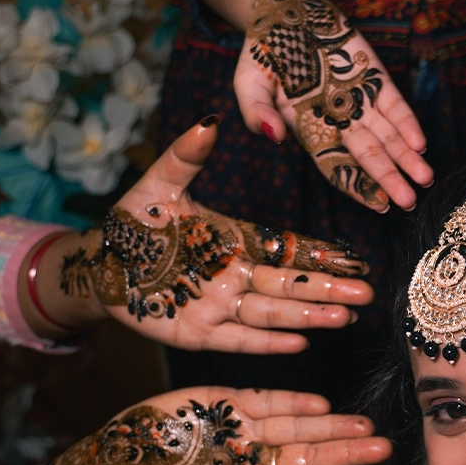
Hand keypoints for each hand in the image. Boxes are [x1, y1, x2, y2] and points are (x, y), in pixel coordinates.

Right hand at [40, 386, 389, 464]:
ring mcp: (242, 433)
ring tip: (367, 425)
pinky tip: (320, 404)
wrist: (110, 460)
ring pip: (296, 430)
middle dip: (345, 455)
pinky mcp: (224, 403)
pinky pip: (266, 403)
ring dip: (331, 428)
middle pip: (309, 460)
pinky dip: (291, 403)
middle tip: (384, 449)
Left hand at [59, 119, 373, 353]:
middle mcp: (235, 277)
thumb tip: (210, 121)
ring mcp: (219, 307)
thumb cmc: (132, 224)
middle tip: (367, 293)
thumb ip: (186, 157)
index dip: (321, 255)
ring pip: (271, 313)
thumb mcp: (158, 185)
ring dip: (308, 315)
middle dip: (328, 289)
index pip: (288, 249)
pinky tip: (299, 343)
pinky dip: (267, 343)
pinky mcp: (197, 333)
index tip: (355, 260)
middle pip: (290, 284)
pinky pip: (238, 340)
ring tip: (344, 316)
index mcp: (235, 242)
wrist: (98, 266)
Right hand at [236, 0, 431, 211]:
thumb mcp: (248, 82)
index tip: (378, 204)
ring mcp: (359, 100)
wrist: (284, 11)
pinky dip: (407, 122)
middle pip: (368, 156)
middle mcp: (339, 121)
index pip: (337, 165)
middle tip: (409, 201)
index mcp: (309, 129)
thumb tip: (273, 135)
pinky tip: (421, 142)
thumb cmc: (262, 52)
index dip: (357, 186)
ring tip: (425, 177)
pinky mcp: (374, 78)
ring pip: (388, 135)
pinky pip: (394, 105)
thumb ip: (255, 110)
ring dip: (407, 156)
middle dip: (389, 178)